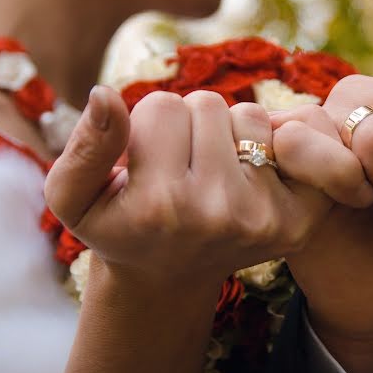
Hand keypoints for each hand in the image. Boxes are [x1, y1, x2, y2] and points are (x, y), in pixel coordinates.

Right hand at [44, 87, 339, 288]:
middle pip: (208, 104)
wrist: (169, 278)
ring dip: (228, 131)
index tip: (145, 159)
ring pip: (248, 115)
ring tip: (210, 170)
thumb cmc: (119, 226)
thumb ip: (83, 147)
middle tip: (180, 164)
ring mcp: (264, 217)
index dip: (148, 124)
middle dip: (189, 124)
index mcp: (159, 206)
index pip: (161, 106)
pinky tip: (249, 172)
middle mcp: (216, 214)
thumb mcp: (73, 197)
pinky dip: (270, 142)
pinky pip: (293, 136)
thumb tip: (105, 95)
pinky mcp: (299, 218)